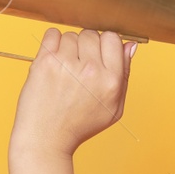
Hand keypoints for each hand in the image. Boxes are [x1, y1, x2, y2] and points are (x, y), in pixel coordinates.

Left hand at [10, 27, 135, 157]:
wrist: (46, 139)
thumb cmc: (78, 125)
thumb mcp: (113, 108)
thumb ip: (124, 75)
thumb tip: (129, 46)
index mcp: (111, 81)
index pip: (113, 38)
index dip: (105, 46)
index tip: (96, 58)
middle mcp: (91, 71)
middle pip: (92, 34)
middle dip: (85, 47)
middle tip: (78, 68)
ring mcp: (66, 64)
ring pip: (71, 35)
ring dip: (67, 48)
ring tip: (64, 71)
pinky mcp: (45, 62)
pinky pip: (52, 34)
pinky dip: (52, 43)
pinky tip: (53, 62)